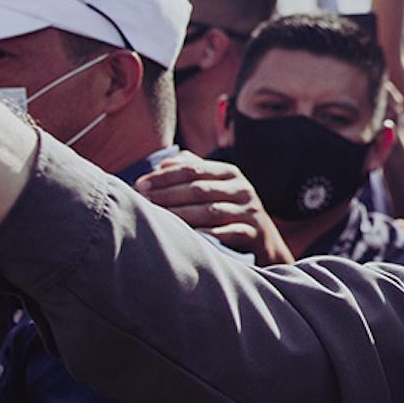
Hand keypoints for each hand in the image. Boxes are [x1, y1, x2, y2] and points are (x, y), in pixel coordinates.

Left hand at [135, 154, 289, 264]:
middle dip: (167, 195)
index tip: (140, 184)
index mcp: (229, 173)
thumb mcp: (215, 185)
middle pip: (199, 189)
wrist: (262, 238)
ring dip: (182, 215)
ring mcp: (249, 211)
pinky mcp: (254, 232)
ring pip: (211, 211)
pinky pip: (230, 233)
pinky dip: (211, 234)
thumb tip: (163, 164)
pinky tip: (191, 236)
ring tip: (158, 219)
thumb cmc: (229, 208)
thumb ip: (192, 170)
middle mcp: (241, 189)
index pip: (192, 170)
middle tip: (143, 201)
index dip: (165, 176)